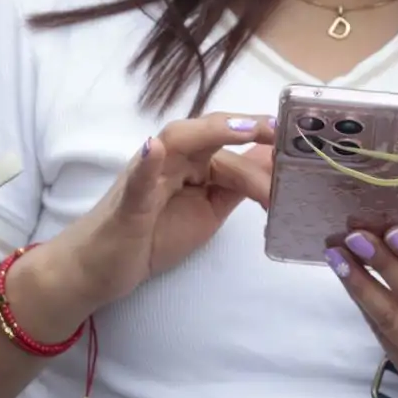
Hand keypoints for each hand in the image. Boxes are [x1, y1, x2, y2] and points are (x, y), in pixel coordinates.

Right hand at [33, 114, 273, 323]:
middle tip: (282, 134)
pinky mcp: (128, 202)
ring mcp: (147, 175)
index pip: (234, 149)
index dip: (264, 143)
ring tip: (245, 128)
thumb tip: (275, 161)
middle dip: (248, 130)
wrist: (100, 268)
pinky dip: (147, 163)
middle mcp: (170, 158)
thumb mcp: (210, 210)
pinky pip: (138, 180)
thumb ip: (239, 184)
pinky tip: (156, 148)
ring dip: (213, 133)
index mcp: (193, 161)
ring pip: (180, 143)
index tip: (298, 137)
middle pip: (213, 135)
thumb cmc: (154, 235)